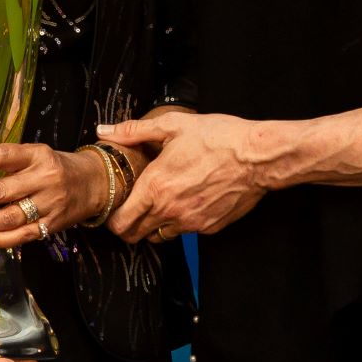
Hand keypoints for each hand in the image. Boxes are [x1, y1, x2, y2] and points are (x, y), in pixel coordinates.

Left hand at [0, 143, 104, 248]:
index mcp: (36, 154)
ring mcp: (50, 203)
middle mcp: (43, 177)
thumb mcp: (35, 155)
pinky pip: (21, 235)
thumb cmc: (55, 168)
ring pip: (7, 218)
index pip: (0, 155)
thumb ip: (8, 164)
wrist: (96, 183)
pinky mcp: (53, 224)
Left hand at [100, 111, 269, 243]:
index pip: (121, 221)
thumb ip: (134, 131)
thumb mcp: (173, 125)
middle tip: (130, 210)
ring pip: (159, 236)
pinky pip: (185, 232)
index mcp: (155, 187)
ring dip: (153, 226)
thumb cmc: (218, 138)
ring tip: (158, 205)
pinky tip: (186, 203)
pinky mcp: (209, 227)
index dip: (111, 218)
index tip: (113, 208)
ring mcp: (190, 222)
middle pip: (135, 235)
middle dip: (128, 226)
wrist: (257, 156)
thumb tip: (105, 131)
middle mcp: (170, 210)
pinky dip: (180, 223)